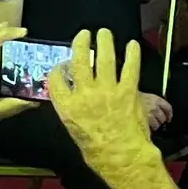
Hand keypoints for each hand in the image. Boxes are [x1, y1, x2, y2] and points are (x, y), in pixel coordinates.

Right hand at [43, 32, 161, 176]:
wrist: (120, 155)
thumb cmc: (96, 149)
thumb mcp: (74, 129)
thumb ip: (73, 110)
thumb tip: (76, 99)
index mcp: (67, 106)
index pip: (56, 80)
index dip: (58, 68)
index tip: (62, 63)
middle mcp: (84, 95)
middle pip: (79, 62)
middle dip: (80, 44)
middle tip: (84, 34)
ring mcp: (107, 91)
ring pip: (105, 59)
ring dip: (105, 43)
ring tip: (104, 33)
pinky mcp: (128, 90)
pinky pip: (130, 67)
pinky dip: (132, 54)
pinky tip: (132, 45)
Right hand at [139, 91, 173, 130]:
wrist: (125, 99)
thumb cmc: (135, 98)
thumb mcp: (147, 96)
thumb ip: (155, 103)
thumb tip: (160, 110)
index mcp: (157, 100)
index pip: (168, 108)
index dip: (169, 114)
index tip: (169, 118)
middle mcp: (155, 107)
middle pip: (162, 117)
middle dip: (161, 121)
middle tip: (158, 122)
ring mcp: (149, 115)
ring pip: (156, 124)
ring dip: (155, 126)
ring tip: (151, 126)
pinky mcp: (143, 121)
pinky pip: (149, 127)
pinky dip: (148, 129)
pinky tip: (146, 128)